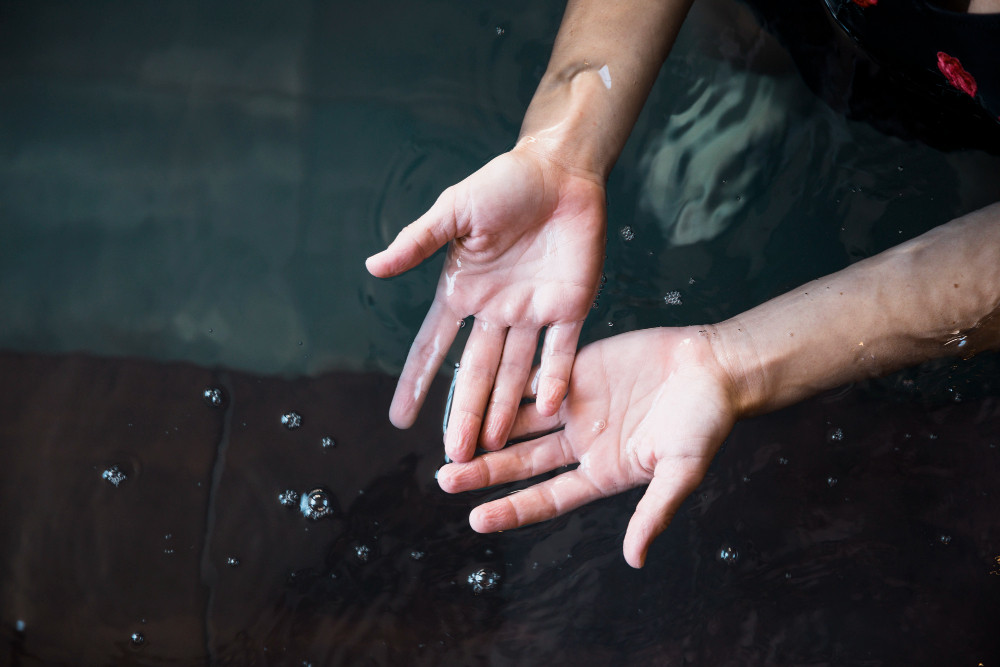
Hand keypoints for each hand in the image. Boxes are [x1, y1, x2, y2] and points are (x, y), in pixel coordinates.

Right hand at [366, 146, 605, 462]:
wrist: (560, 170)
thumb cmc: (503, 183)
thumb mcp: (455, 211)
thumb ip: (419, 242)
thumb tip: (373, 268)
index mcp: (464, 292)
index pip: (433, 347)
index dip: (416, 383)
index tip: (399, 420)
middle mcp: (495, 311)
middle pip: (475, 372)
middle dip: (463, 415)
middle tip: (453, 459)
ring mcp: (533, 313)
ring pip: (516, 373)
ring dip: (503, 410)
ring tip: (491, 451)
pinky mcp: (571, 307)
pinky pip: (563, 351)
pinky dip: (556, 379)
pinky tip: (547, 411)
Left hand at [436, 328, 737, 567]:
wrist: (715, 366)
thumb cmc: (705, 423)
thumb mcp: (681, 472)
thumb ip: (653, 512)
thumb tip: (635, 559)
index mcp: (602, 472)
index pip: (548, 497)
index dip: (512, 510)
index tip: (476, 520)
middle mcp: (581, 443)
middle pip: (523, 461)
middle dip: (485, 470)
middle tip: (444, 478)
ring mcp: (577, 406)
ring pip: (520, 420)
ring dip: (486, 428)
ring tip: (448, 437)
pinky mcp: (577, 370)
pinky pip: (535, 378)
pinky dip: (507, 386)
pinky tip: (476, 389)